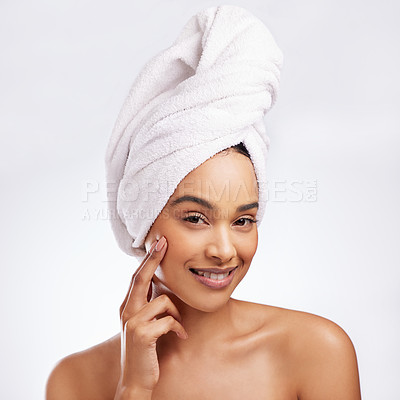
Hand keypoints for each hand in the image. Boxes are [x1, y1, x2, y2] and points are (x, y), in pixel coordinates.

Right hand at [114, 236, 187, 398]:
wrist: (136, 379)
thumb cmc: (144, 349)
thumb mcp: (144, 323)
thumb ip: (148, 305)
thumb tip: (159, 286)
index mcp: (128, 306)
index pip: (137, 277)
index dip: (148, 259)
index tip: (159, 243)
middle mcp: (127, 311)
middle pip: (141, 278)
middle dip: (153, 259)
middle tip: (165, 243)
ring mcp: (133, 322)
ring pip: (163, 301)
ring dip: (176, 314)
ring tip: (178, 326)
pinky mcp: (143, 334)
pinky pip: (169, 320)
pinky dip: (178, 327)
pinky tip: (180, 336)